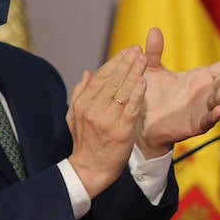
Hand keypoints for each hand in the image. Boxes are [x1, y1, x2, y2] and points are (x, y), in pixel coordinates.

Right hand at [66, 47, 145, 197]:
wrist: (90, 169)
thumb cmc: (85, 142)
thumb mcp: (75, 116)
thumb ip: (80, 93)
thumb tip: (86, 72)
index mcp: (83, 104)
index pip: (101, 77)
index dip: (115, 62)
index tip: (127, 51)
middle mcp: (93, 110)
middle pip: (112, 81)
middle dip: (126, 63)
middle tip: (137, 49)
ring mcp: (106, 121)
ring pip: (121, 92)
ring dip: (133, 73)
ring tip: (143, 59)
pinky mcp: (120, 132)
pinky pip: (130, 110)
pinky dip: (137, 95)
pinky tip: (144, 82)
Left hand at [135, 27, 219, 157]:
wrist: (142, 122)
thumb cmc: (151, 95)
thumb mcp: (153, 71)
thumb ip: (154, 52)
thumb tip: (154, 29)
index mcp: (200, 78)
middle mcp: (206, 93)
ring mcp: (203, 109)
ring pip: (219, 99)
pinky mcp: (196, 124)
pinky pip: (207, 120)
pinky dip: (214, 115)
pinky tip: (219, 110)